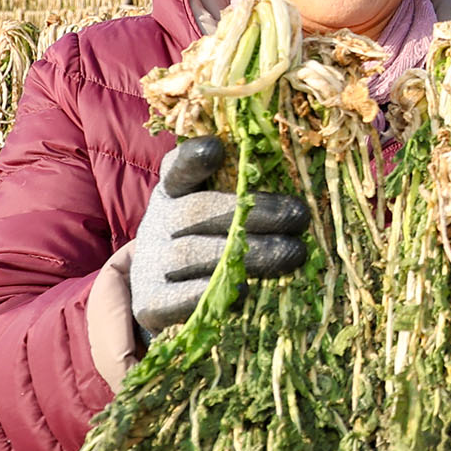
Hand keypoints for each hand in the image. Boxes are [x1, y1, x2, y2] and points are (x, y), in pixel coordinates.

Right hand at [128, 138, 310, 336]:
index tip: (217, 149)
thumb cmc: (209, 242)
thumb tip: (298, 194)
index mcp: (173, 191)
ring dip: (247, 254)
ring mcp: (150, 262)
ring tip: (293, 254)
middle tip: (299, 217)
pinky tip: (246, 290)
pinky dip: (209, 293)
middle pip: (196, 210)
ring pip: (191, 253)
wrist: (166, 294)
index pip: (177, 167)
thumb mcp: (218, 212)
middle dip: (253, 212)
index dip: (193, 158)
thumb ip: (245, 193)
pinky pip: (176, 298)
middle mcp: (158, 221)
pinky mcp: (150, 301)